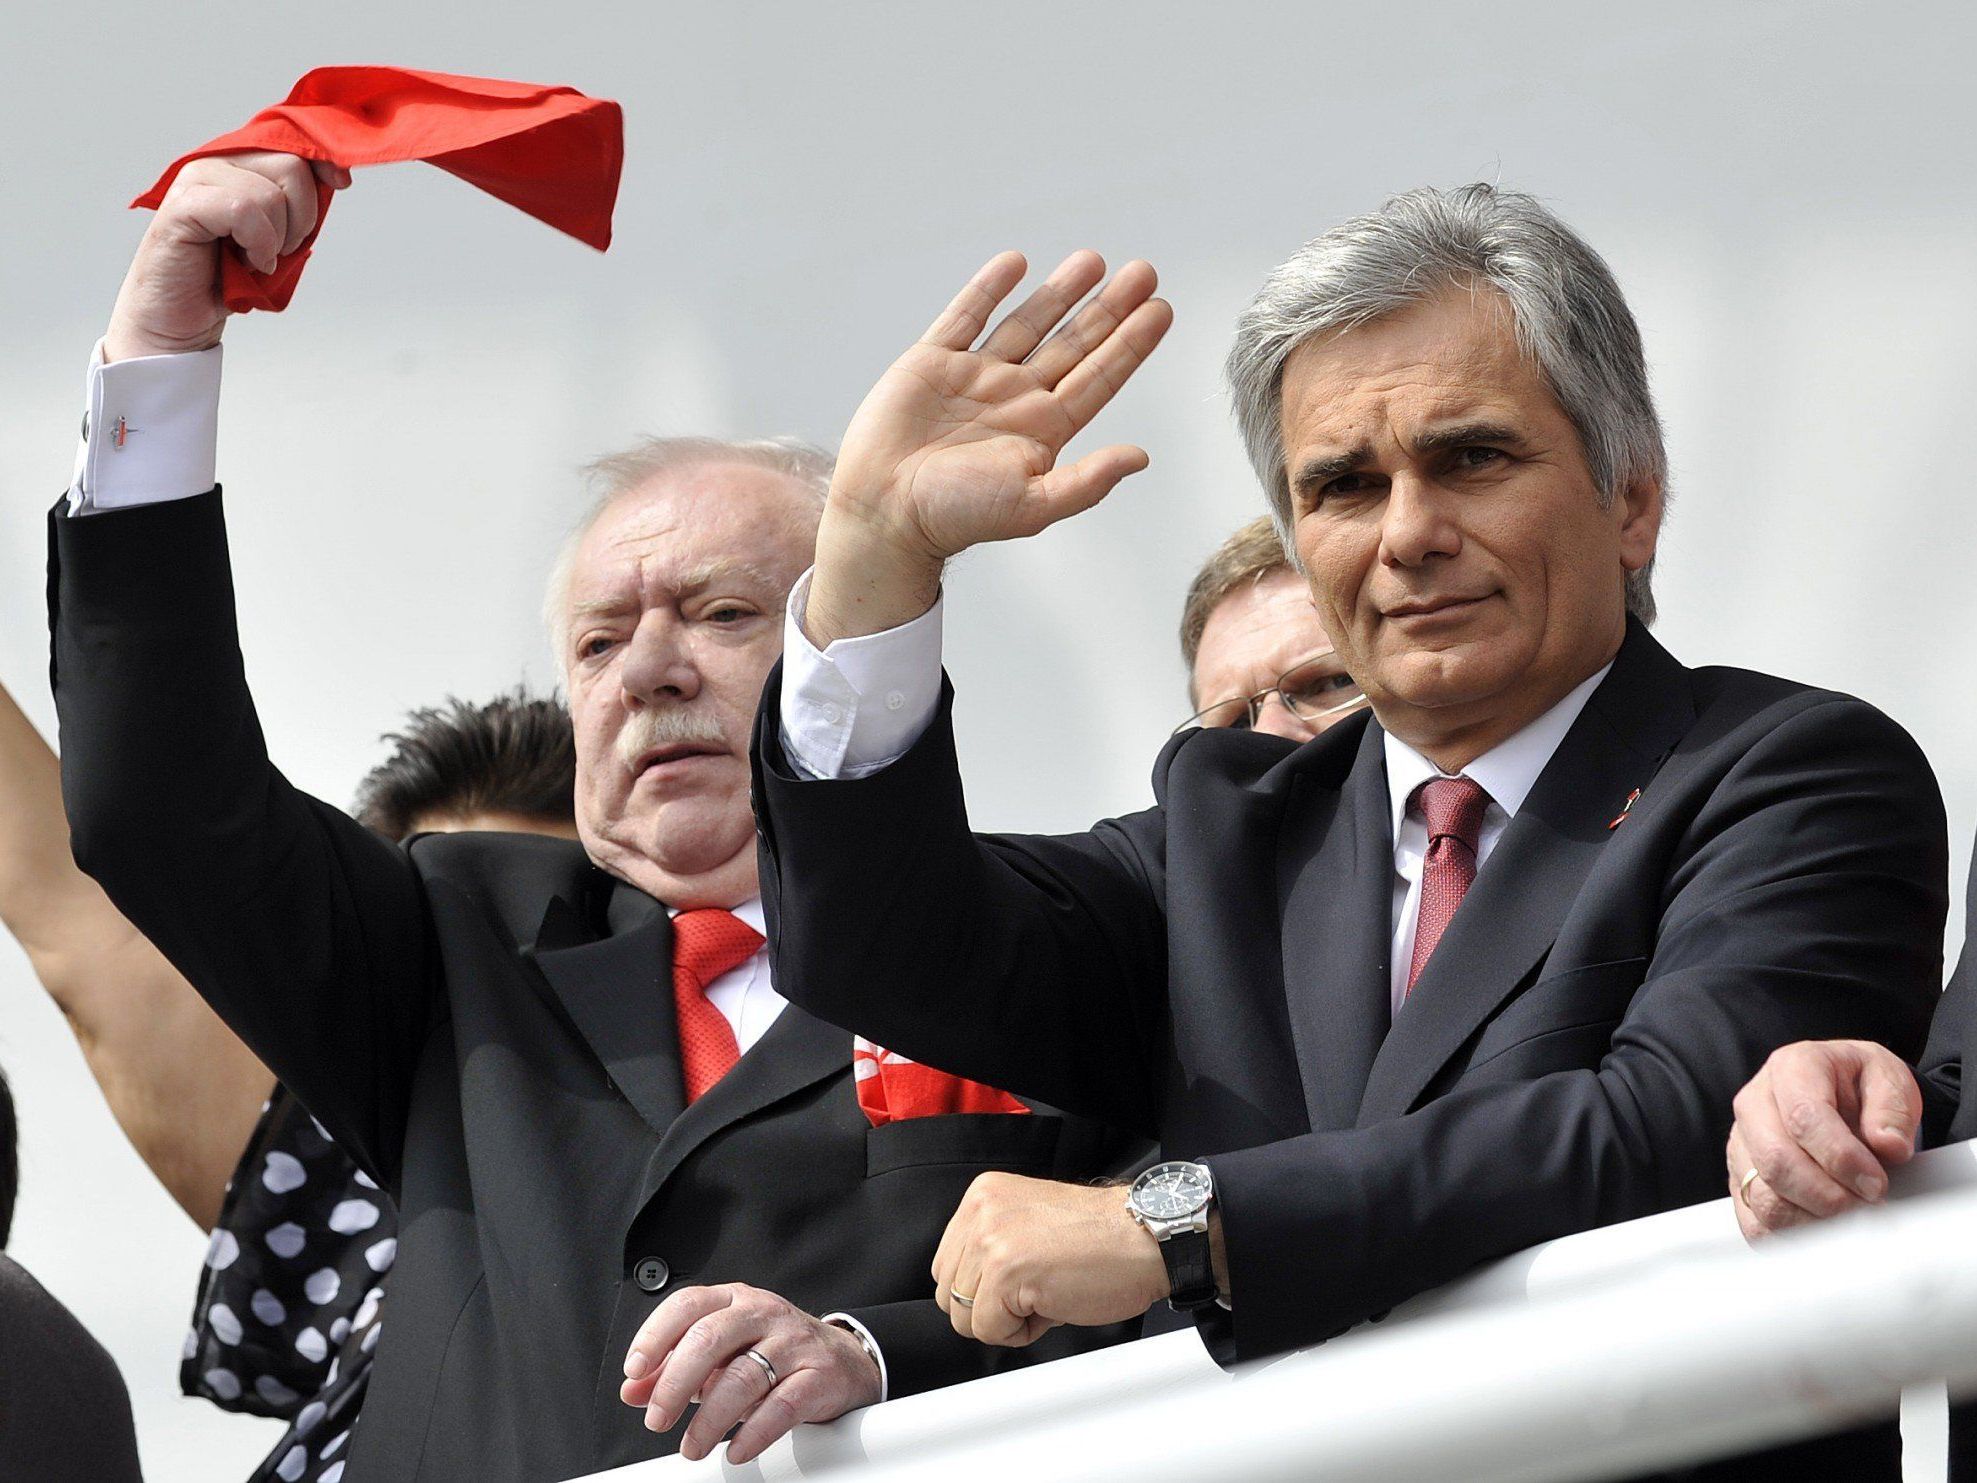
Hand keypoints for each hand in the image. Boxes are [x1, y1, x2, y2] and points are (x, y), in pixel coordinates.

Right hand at [104, 151, 352, 361]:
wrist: (184, 315)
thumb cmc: (231, 277)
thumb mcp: (281, 235)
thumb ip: (300, 203)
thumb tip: (337, 177)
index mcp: (242, 164)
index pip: (293, 144)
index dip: (324, 162)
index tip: (341, 185)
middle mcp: (218, 162)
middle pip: (292, 166)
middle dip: (302, 217)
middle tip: (280, 248)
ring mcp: (197, 179)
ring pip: (269, 194)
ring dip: (276, 239)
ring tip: (253, 258)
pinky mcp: (182, 205)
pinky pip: (243, 210)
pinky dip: (257, 243)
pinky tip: (246, 261)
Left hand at [618, 1284, 882, 1463]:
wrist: (844, 1361)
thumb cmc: (774, 1353)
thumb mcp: (722, 1355)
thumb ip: (675, 1370)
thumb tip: (633, 1391)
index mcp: (734, 1300)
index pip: (687, 1305)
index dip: (655, 1336)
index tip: (636, 1371)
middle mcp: (763, 1313)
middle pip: (709, 1339)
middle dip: (675, 1384)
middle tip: (657, 1420)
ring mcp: (793, 1342)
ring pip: (743, 1376)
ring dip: (710, 1419)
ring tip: (692, 1447)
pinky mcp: (819, 1374)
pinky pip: (783, 1405)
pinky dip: (755, 1433)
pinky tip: (737, 1450)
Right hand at [805, 249, 1172, 645]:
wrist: (884, 511)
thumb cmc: (956, 516)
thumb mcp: (1033, 505)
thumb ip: (1088, 480)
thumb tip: (1141, 457)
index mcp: (1042, 430)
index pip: (1098, 378)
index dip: (1131, 344)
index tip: (1160, 309)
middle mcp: (1015, 398)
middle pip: (1073, 344)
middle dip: (1109, 309)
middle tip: (1144, 273)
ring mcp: (974, 377)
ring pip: (1027, 323)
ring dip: (1060, 292)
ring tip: (1092, 260)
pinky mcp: (932, 363)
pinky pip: (966, 316)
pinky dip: (990, 289)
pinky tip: (1017, 263)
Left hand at [931, 1174, 1167, 1344]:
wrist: (1146, 1237)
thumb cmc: (1103, 1238)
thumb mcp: (1029, 1224)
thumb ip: (992, 1246)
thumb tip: (967, 1291)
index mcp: (983, 1196)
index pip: (947, 1265)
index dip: (983, 1289)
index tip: (1021, 1282)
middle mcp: (981, 1211)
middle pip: (948, 1293)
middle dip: (989, 1308)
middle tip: (1036, 1291)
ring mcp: (991, 1239)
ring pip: (964, 1316)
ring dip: (1007, 1321)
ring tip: (1046, 1294)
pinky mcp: (1006, 1270)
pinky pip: (989, 1330)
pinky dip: (1021, 1333)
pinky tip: (1053, 1304)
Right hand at [1727, 1039, 1920, 1240]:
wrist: (1845, 1099)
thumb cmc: (1862, 1088)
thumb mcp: (1888, 1078)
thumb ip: (1892, 1109)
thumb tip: (1888, 1146)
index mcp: (1791, 1068)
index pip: (1803, 1117)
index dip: (1842, 1158)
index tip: (1876, 1183)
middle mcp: (1755, 1103)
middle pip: (1776, 1161)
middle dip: (1828, 1195)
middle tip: (1866, 1205)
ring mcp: (1742, 1144)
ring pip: (1764, 1197)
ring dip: (1813, 1220)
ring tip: (1850, 1219)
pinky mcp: (1740, 1180)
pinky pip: (1754, 1222)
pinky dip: (1791, 1238)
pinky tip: (1824, 1230)